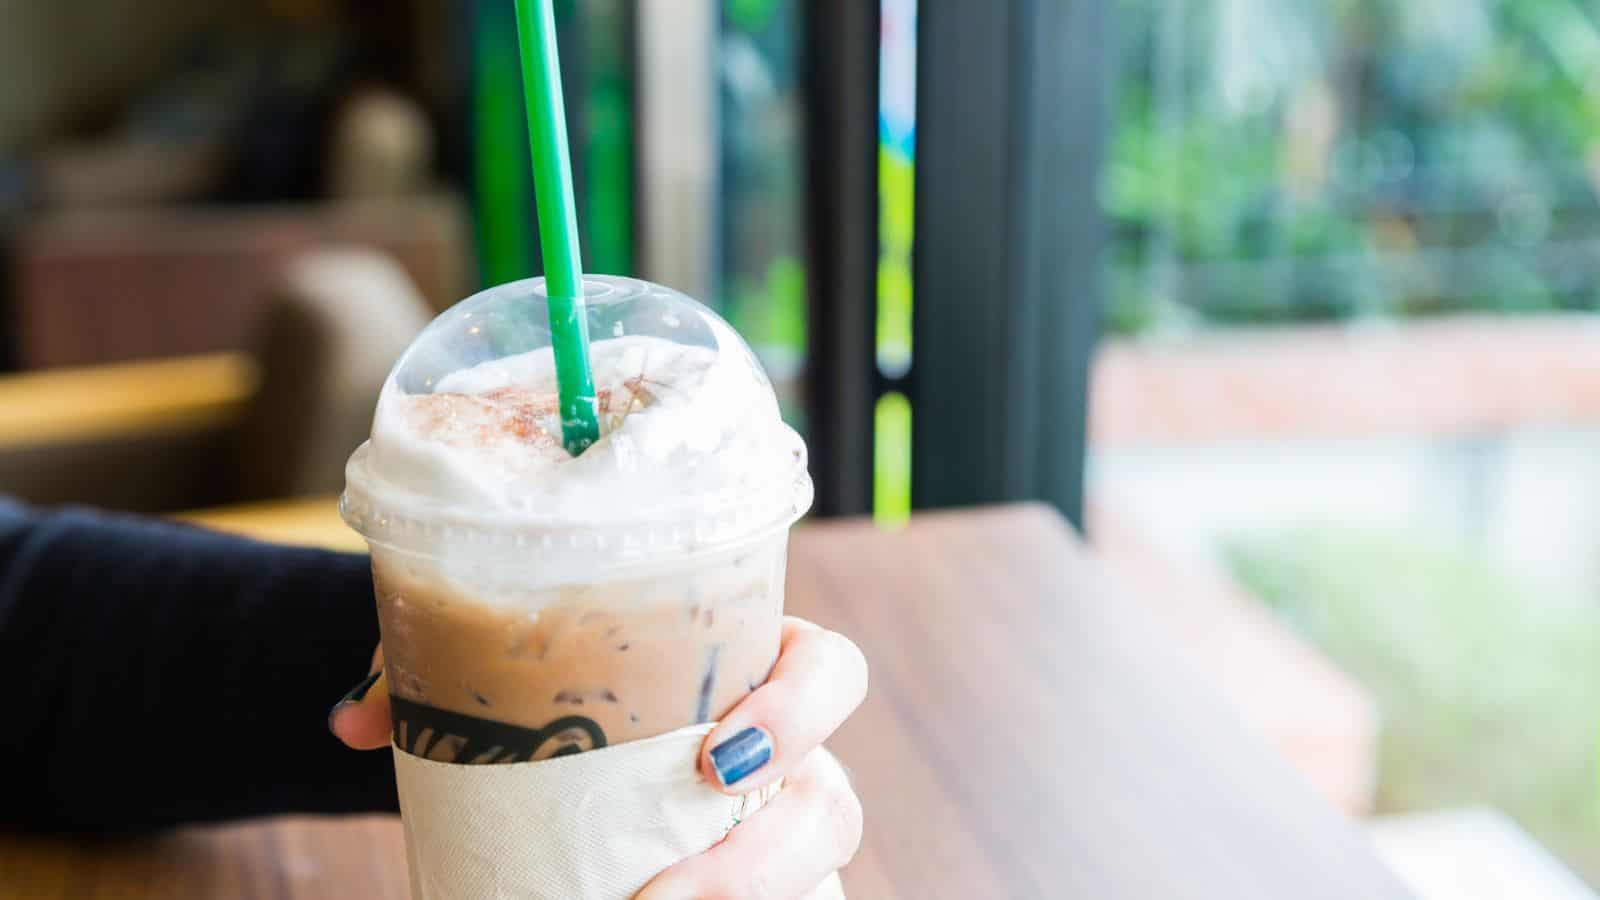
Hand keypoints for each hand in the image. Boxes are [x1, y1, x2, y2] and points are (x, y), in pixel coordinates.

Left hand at [328, 617, 867, 899]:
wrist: (558, 734)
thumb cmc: (558, 675)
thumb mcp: (508, 653)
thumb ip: (436, 663)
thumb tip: (349, 723)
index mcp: (754, 661)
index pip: (831, 670)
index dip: (801, 714)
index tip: (715, 760)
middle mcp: (784, 752)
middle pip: (832, 802)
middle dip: (768, 860)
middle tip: (666, 898)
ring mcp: (772, 827)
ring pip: (814, 870)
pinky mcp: (747, 880)